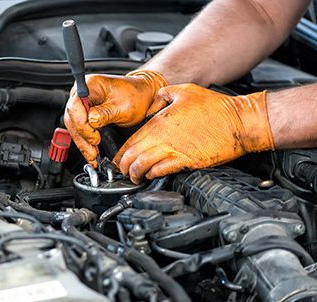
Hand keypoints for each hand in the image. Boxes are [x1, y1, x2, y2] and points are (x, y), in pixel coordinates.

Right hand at [64, 70, 166, 166]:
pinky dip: (85, 141)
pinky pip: (80, 129)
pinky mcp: (84, 114)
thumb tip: (91, 121)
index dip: (82, 125)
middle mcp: (82, 93)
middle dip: (82, 138)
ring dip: (82, 142)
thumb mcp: (123, 107)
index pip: (75, 106)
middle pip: (72, 118)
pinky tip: (91, 151)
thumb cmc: (135, 96)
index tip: (94, 138)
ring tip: (92, 156)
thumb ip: (105, 114)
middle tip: (92, 152)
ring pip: (74, 126)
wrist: (142, 96)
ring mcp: (82, 103)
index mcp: (90, 85)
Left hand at [113, 84, 274, 182]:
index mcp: (160, 121)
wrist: (239, 122)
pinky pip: (163, 171)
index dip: (121, 152)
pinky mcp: (188, 161)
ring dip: (135, 173)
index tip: (118, 159)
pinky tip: (151, 175)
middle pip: (133, 155)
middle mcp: (163, 137)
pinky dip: (153, 174)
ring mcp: (175, 150)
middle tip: (122, 171)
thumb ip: (163, 95)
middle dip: (123, 166)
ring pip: (144, 166)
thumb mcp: (184, 91)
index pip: (131, 140)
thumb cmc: (215, 107)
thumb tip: (153, 101)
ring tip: (134, 177)